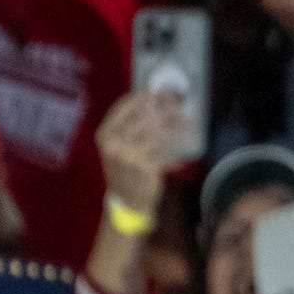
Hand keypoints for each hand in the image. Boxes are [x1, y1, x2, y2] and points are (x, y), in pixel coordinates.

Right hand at [95, 90, 188, 217]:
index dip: (146, 96)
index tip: (164, 93)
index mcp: (104, 133)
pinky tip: (188, 139)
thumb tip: (157, 102)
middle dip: (167, 109)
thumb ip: (131, 127)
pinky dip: (178, 144)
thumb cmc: (125, 169)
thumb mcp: (118, 146)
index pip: (125, 105)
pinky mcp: (143, 165)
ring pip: (158, 131)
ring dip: (176, 124)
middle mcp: (112, 142)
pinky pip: (165, 149)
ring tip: (189, 120)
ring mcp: (127, 154)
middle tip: (182, 104)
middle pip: (145, 116)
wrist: (126, 200)